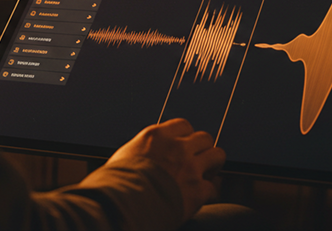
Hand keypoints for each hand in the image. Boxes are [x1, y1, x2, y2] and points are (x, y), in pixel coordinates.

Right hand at [108, 118, 225, 220]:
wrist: (121, 205)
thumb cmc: (114, 184)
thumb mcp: (124, 156)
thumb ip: (142, 150)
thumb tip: (141, 156)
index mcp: (156, 136)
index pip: (183, 125)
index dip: (186, 136)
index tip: (184, 145)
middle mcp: (177, 147)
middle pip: (204, 137)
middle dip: (202, 148)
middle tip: (198, 159)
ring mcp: (190, 167)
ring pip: (217, 155)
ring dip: (213, 165)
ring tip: (207, 174)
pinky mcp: (197, 190)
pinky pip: (213, 187)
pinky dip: (209, 192)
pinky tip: (202, 196)